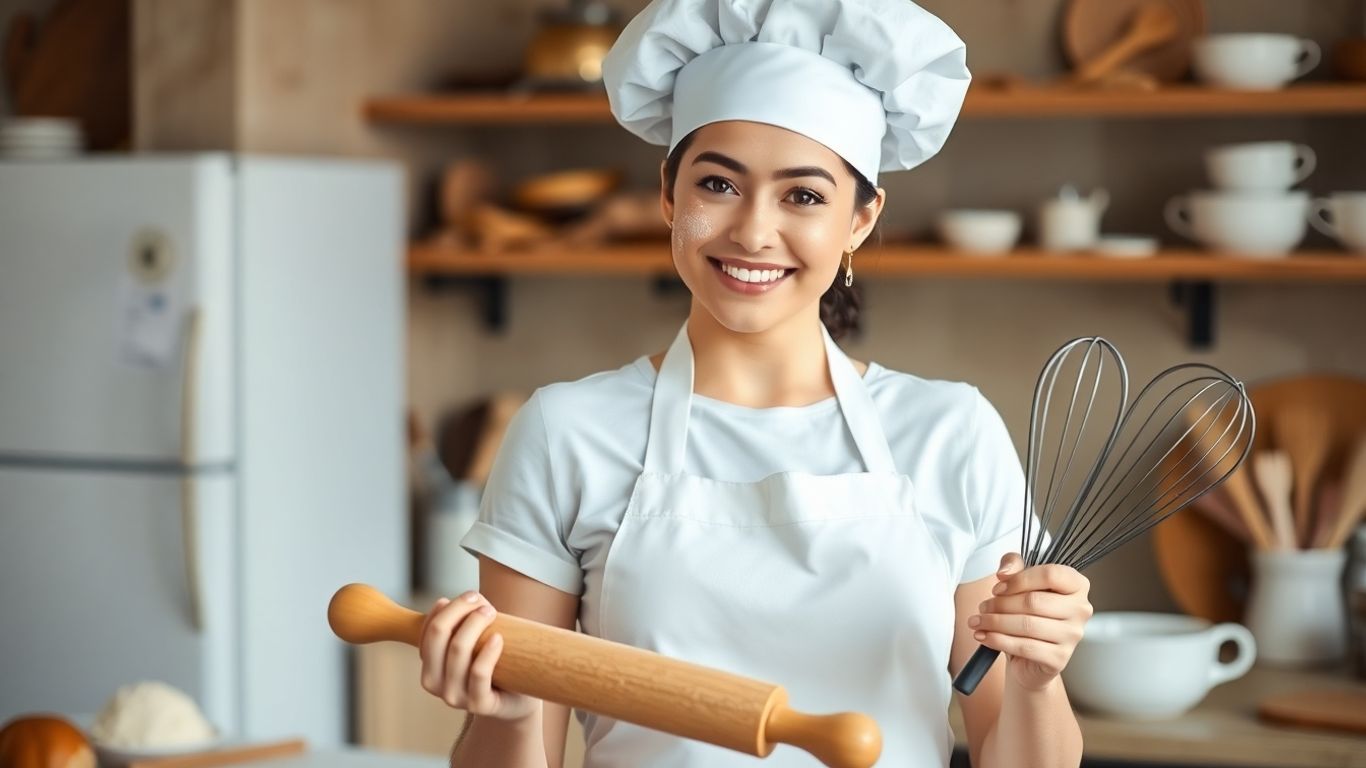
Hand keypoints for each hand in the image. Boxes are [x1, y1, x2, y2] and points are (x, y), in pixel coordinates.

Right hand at [418, 591, 541, 720]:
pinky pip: (478, 673)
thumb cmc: (494, 665)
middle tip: (482, 602)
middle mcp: (434, 683)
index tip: (471, 596)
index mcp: (428, 666)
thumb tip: (469, 598)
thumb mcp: (476, 642)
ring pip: (458, 650)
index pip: (428, 629)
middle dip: (459, 609)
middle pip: (438, 634)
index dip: (447, 608)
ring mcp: (455, 696)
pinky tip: (498, 638)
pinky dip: (487, 652)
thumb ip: (468, 620)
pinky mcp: (478, 704)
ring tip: (491, 613)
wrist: (515, 701)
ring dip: (475, 624)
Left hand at [969, 553, 1092, 691]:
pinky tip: (984, 636)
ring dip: (995, 622)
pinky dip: (998, 640)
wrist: (1030, 656)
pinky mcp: (1060, 659)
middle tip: (982, 607)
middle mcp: (1081, 609)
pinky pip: (1025, 647)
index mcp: (1076, 585)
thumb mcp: (1020, 582)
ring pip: (1027, 625)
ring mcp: (1073, 636)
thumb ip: (1013, 565)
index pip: (1050, 574)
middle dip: (1000, 604)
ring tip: (978, 621)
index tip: (998, 588)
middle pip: (1034, 601)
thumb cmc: (1027, 613)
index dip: (1019, 580)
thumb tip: (1004, 572)